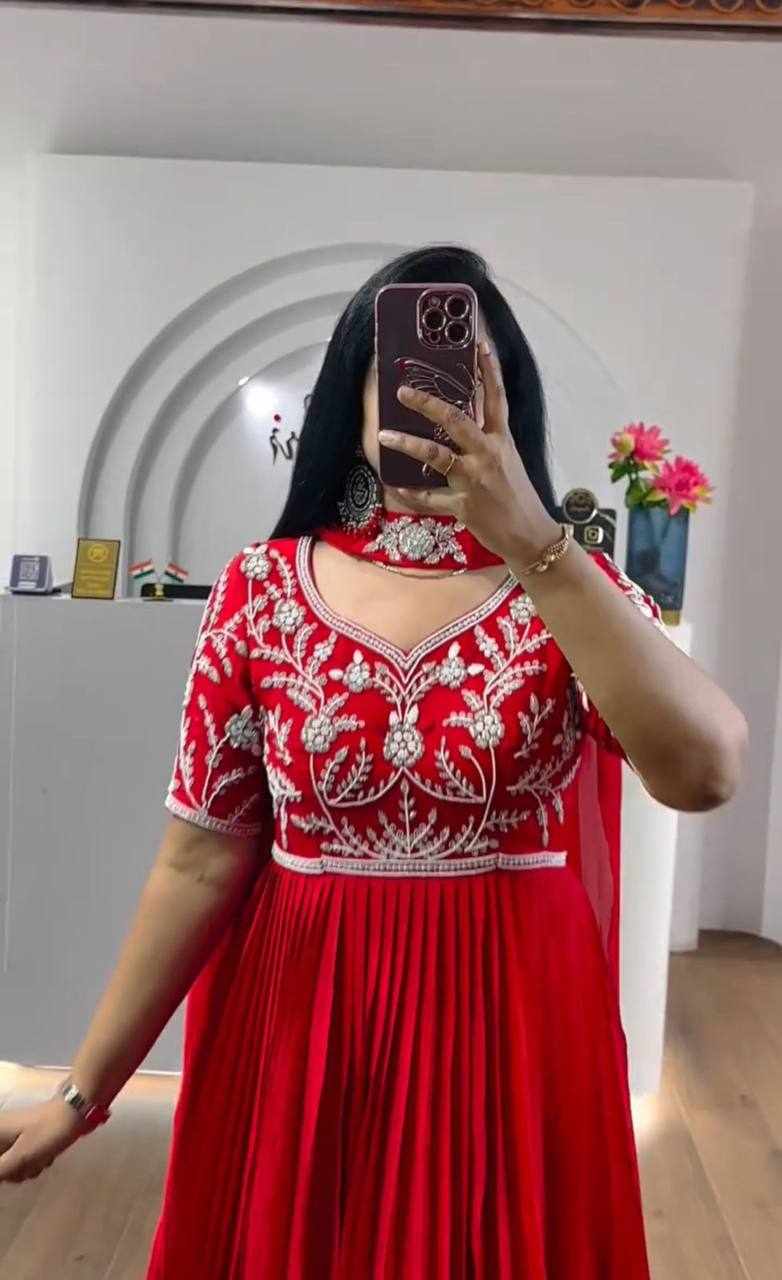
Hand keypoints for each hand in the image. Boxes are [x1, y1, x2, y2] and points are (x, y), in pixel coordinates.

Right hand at [0, 1096, 90, 1182]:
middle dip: (13, 1172)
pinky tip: (46, 1157)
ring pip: (11, 1166)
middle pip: (0, 1167)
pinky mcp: (28, 1139)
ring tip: (40, 1158)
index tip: (16, 1165)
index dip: (2, 1169)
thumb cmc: (46, 1133)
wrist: (76, 1112)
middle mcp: (2, 1133)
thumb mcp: (20, 1157)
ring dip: (26, 1168)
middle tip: (27, 1164)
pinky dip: (34, 1162)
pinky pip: (23, 1160)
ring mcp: (15, 1137)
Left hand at [378, 341, 561, 563]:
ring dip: (407, 443)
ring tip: (384, 434)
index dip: (489, 370)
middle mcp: (488, 455)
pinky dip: (409, 492)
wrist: (529, 535)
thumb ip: (487, 441)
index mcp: (501, 441)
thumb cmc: (517, 496)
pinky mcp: (463, 506)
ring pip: (436, 456)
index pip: (496, 398)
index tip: (478, 344)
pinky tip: (393, 484)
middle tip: (403, 390)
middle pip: (456, 420)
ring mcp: (474, 480)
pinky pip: (428, 498)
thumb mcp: (508, 461)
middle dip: (427, 403)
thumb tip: (460, 422)